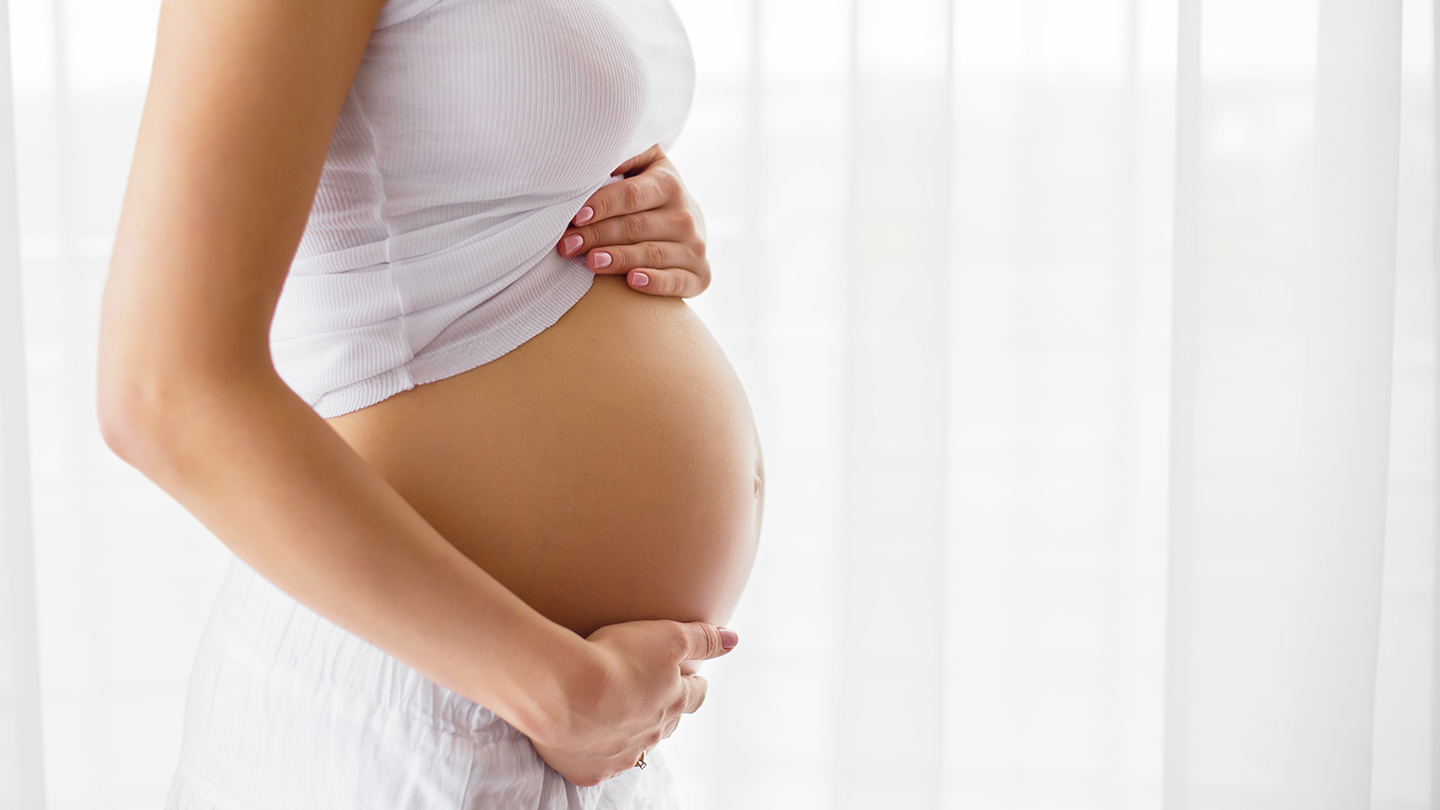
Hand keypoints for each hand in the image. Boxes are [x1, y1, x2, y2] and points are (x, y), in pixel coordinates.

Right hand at [530, 619, 738, 785]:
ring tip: (624, 720)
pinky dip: (601, 754)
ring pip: (637, 747)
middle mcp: (652, 733)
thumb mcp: (667, 636)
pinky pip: (602, 765)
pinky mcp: (591, 769)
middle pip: (668, 723)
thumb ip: (702, 638)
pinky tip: (592, 744)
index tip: (696, 681)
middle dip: (667, 710)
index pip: (695, 696)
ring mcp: (621, 755)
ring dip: (634, 733)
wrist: (564, 691)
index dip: (696, 686)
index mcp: (672, 701)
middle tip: (659, 698)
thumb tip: (733, 639)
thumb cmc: (617, 658)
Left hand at [557, 145, 710, 297]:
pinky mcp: (700, 276)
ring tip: (591, 262)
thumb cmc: (651, 194)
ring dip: (619, 259)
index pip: (631, 196)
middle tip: (567, 245)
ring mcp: (695, 247)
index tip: (576, 215)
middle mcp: (686, 216)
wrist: (688, 225)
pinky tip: (633, 281)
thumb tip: (593, 150)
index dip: (603, 205)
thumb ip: (625, 155)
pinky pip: (677, 281)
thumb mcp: (644, 165)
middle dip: (598, 236)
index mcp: (669, 184)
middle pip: (635, 227)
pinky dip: (655, 282)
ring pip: (652, 254)